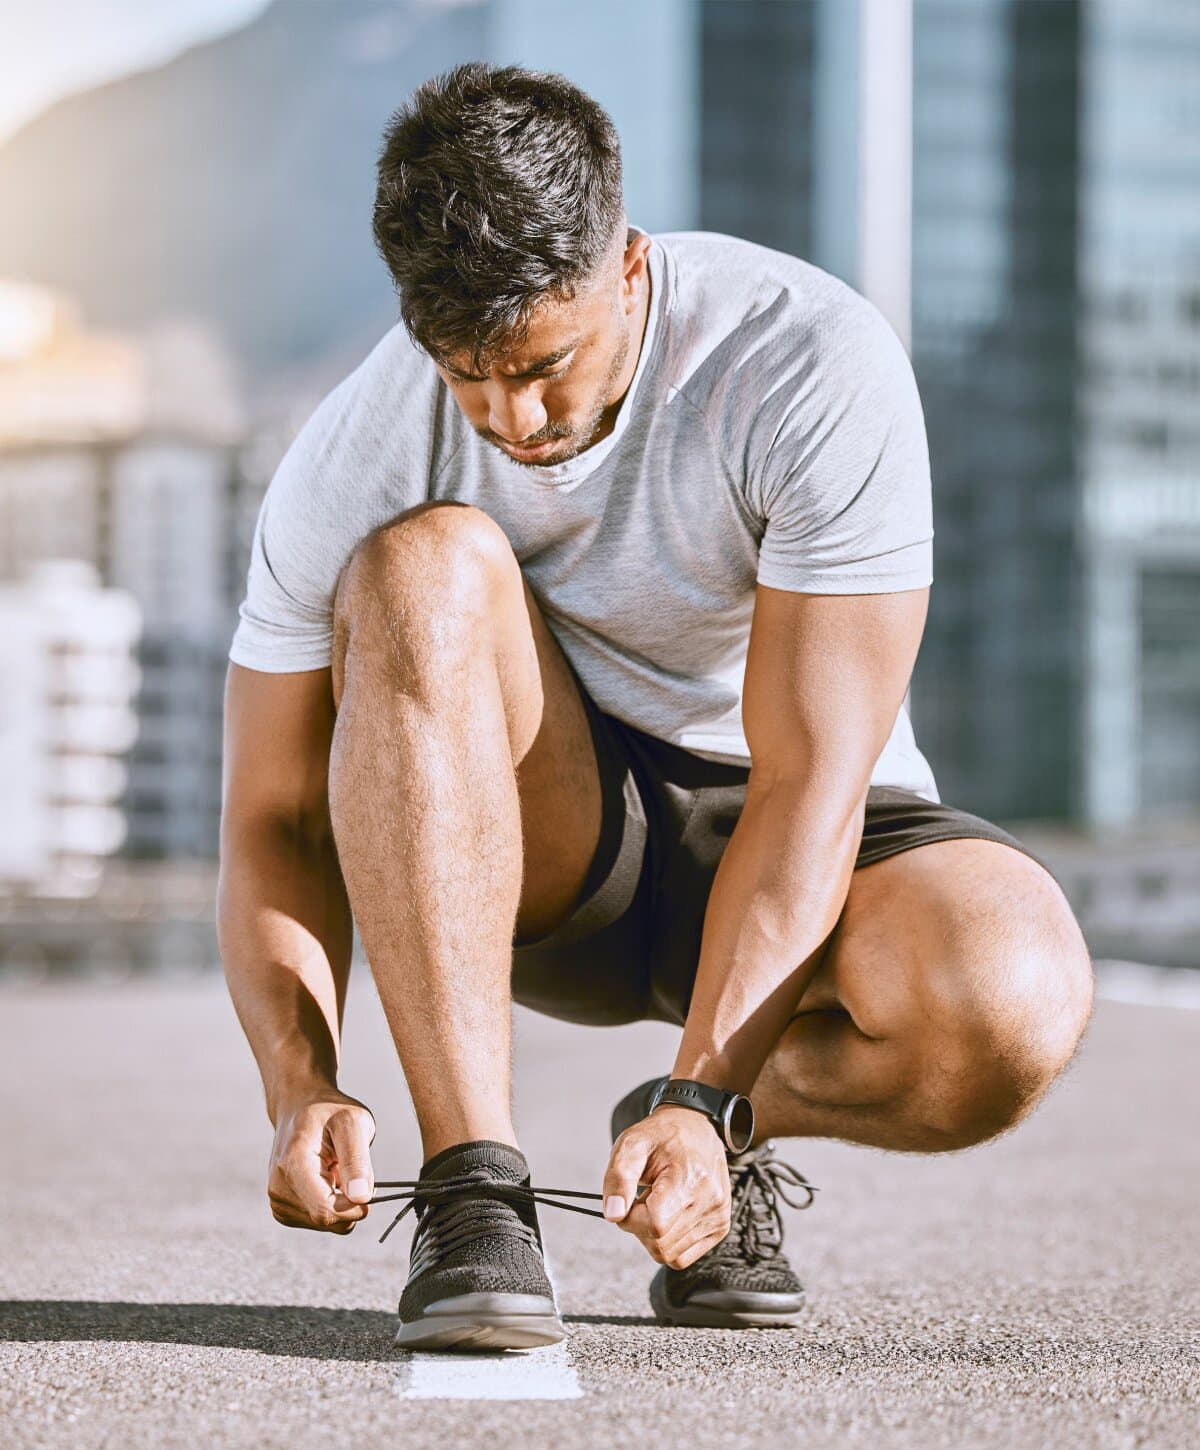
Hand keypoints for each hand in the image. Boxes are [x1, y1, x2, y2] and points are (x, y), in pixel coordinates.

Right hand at [267, 1090, 375, 1232]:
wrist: (300, 1107)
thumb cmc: (329, 1111)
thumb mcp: (352, 1122)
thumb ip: (357, 1160)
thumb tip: (361, 1198)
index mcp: (292, 1166)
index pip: (325, 1210)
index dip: (354, 1207)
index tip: (369, 1186)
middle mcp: (278, 1189)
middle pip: (327, 1221)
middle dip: (350, 1202)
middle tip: (350, 1169)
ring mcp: (277, 1201)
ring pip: (326, 1224)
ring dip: (341, 1201)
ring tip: (334, 1169)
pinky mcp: (283, 1209)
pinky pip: (320, 1221)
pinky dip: (332, 1203)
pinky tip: (326, 1178)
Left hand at [602, 1105, 730, 1268]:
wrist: (695, 1128)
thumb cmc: (663, 1136)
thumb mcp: (631, 1144)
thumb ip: (618, 1179)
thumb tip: (613, 1215)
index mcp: (690, 1178)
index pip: (654, 1224)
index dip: (631, 1217)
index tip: (630, 1197)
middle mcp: (710, 1201)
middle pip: (660, 1245)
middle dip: (640, 1226)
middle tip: (643, 1197)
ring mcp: (718, 1217)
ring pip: (670, 1255)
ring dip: (653, 1235)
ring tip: (658, 1202)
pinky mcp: (719, 1227)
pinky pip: (683, 1257)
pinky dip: (668, 1242)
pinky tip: (669, 1215)